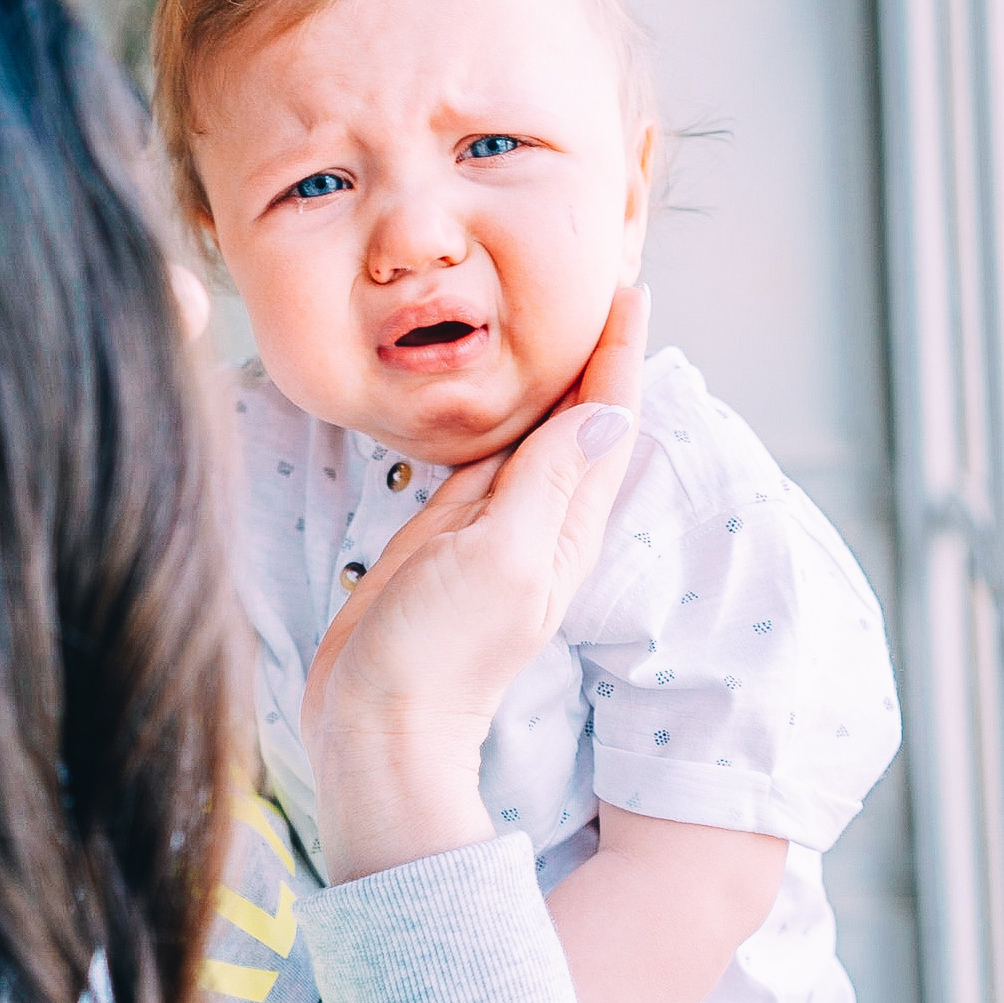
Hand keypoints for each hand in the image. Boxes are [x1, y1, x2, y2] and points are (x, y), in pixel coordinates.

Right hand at [304, 286, 650, 881]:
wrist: (376, 722)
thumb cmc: (439, 653)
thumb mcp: (500, 558)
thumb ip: (546, 484)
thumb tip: (605, 412)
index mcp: (565, 523)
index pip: (605, 421)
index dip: (617, 353)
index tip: (627, 287)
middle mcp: (537, 518)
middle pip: (577, 418)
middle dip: (594, 352)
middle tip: (605, 280)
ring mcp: (490, 525)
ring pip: (529, 433)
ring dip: (549, 378)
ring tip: (562, 318)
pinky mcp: (445, 534)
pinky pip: (480, 460)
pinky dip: (494, 417)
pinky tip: (493, 392)